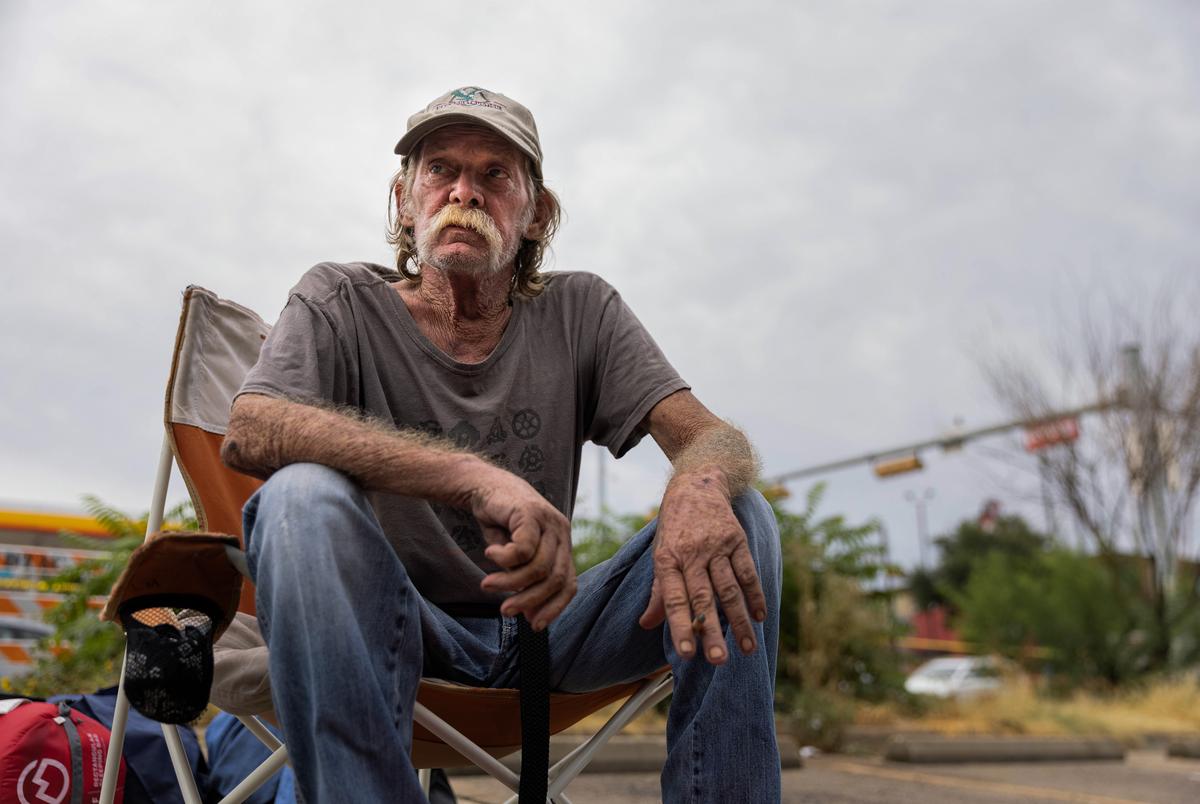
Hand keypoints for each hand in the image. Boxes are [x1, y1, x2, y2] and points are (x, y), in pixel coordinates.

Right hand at [469, 465, 576, 629]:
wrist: (484, 486)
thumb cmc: (501, 525)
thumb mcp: (516, 559)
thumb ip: (526, 583)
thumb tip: (533, 620)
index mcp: (563, 545)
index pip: (569, 584)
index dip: (554, 608)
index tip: (535, 626)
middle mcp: (562, 533)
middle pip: (555, 578)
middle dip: (529, 600)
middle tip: (505, 612)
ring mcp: (549, 521)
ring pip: (538, 567)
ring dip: (510, 583)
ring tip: (488, 584)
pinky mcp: (531, 512)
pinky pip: (523, 549)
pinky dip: (504, 558)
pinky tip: (490, 553)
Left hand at [638, 471, 765, 663]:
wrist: (697, 483)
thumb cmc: (675, 527)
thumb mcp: (660, 553)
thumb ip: (658, 591)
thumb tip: (646, 624)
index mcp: (667, 559)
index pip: (674, 599)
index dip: (680, 627)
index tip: (687, 654)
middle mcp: (692, 553)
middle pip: (703, 598)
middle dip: (711, 631)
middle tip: (719, 659)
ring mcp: (716, 545)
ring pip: (729, 589)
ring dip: (739, 620)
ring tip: (746, 648)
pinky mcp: (736, 539)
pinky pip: (747, 571)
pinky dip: (754, 595)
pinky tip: (760, 617)